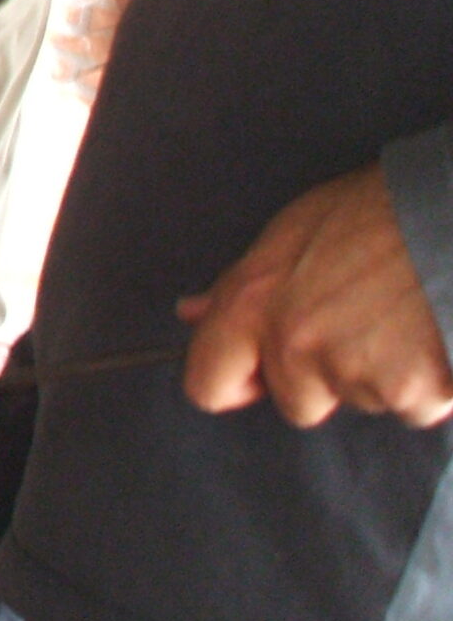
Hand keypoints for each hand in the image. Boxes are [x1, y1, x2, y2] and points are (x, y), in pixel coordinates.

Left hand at [179, 162, 452, 426]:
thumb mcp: (292, 233)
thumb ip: (238, 286)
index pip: (207, 384)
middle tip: (363, 323)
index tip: (256, 375)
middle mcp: (294, 344)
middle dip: (326, 379)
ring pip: (361, 401)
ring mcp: (352, 373)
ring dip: (382, 376)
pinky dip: (429, 383)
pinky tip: (437, 334)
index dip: (234, 383)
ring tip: (407, 317)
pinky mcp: (411, 391)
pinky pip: (415, 407)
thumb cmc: (379, 213)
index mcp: (253, 304)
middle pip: (296, 402)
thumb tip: (191, 313)